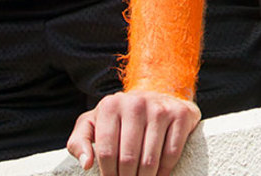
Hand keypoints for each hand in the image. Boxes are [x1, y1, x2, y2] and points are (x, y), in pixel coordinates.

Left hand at [67, 90, 200, 175]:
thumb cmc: (120, 118)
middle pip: (128, 159)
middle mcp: (136, 103)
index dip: (108, 175)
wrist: (157, 94)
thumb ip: (79, 142)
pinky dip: (163, 172)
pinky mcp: (180, 115)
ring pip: (150, 161)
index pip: (106, 152)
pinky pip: (171, 154)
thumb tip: (86, 164)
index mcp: (111, 105)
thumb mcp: (94, 124)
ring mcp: (160, 108)